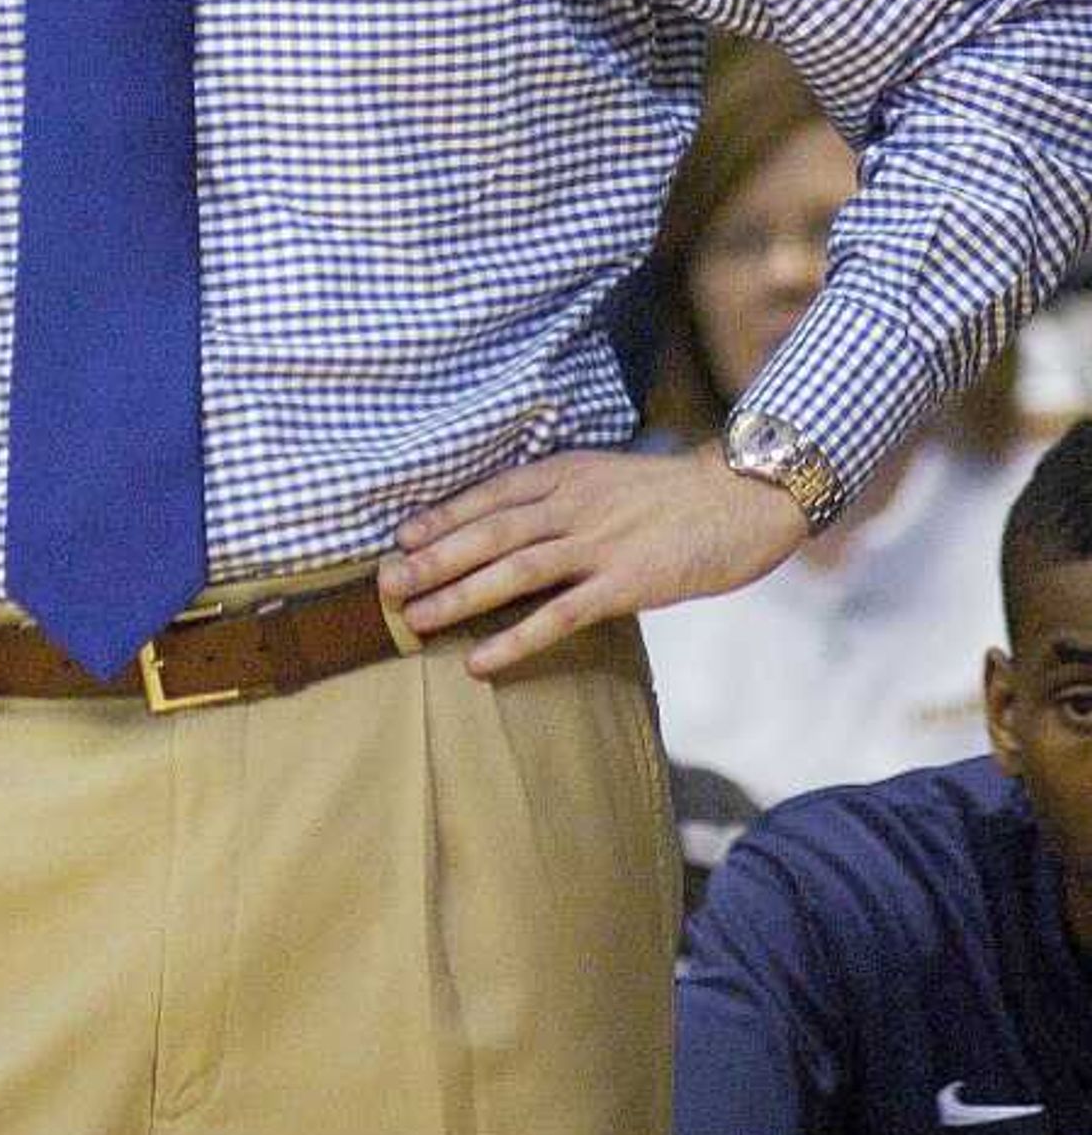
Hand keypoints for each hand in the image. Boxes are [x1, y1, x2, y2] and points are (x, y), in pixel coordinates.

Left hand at [378, 441, 807, 675]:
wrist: (748, 498)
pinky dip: (515, 639)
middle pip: (489, 531)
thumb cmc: (680, 495)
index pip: (492, 494)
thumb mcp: (613, 479)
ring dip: (458, 596)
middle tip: (385, 586)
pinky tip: (481, 661)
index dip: (443, 517)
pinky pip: (560, 615)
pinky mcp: (626, 583)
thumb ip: (568, 496)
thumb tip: (522, 524)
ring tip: (415, 619)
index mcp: (570, 473)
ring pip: (513, 570)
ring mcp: (600, 543)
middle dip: (433, 559)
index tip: (401, 539)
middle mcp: (575, 503)